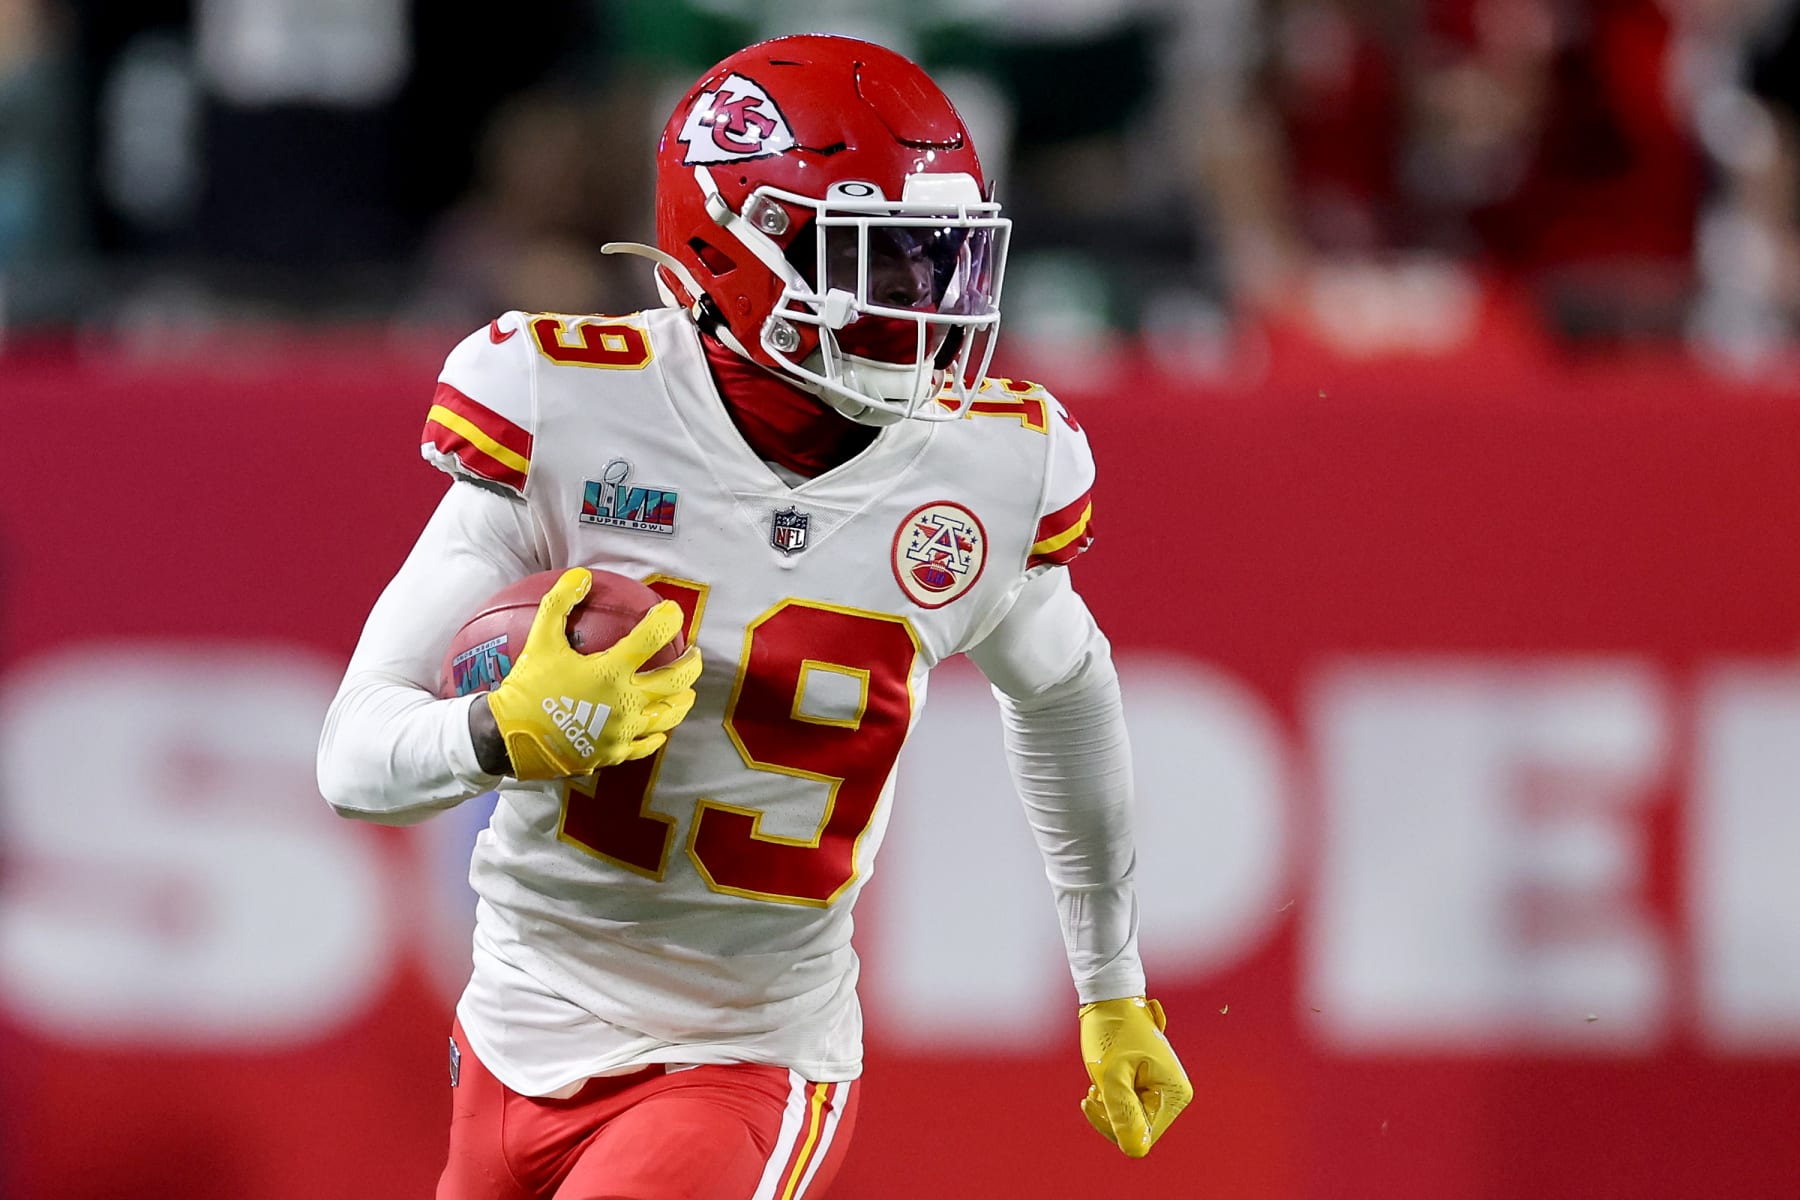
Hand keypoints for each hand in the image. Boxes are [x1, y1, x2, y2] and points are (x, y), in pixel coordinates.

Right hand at [482, 568, 701, 778]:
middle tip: (693, 654)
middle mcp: (625, 702)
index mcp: (610, 671)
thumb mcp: (539, 640)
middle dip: (692, 663)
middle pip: (676, 680)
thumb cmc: (527, 687)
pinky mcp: (616, 753)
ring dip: (682, 699)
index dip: (667, 619)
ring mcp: (624, 731)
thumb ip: (559, 603)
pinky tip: (660, 727)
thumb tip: (581, 575)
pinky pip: (648, 744)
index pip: (651, 638)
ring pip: (669, 715)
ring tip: (685, 691)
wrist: (510, 738)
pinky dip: (658, 733)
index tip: (671, 612)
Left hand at [1078, 996, 1191, 1157]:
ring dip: (1108, 1103)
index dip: (1114, 1125)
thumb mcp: (1111, 1075)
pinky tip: (1103, 1078)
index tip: (1093, 1099)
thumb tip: (1135, 1151)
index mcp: (1174, 1093)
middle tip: (1092, 1090)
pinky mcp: (1150, 1082)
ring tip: (1097, 1080)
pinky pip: (1129, 1103)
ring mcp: (1162, 1087)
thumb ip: (1122, 1114)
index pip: (1144, 1136)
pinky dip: (1111, 1094)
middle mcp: (1174, 1093)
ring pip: (1130, 1116)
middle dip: (1110, 1112)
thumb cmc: (1112, 1030)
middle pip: (1137, 1127)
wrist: (1110, 995)